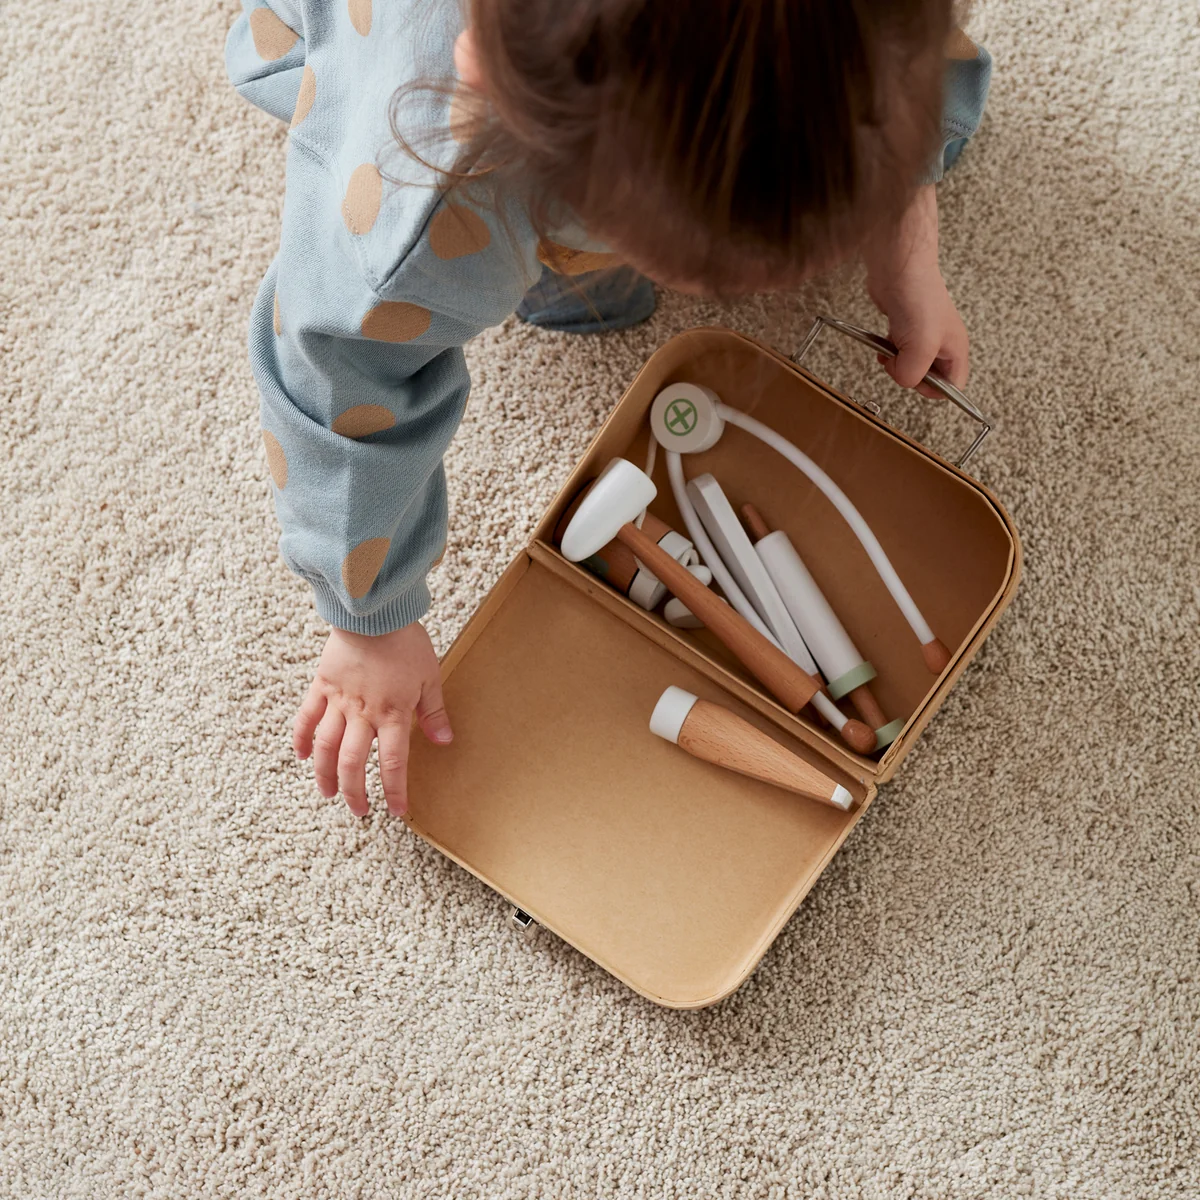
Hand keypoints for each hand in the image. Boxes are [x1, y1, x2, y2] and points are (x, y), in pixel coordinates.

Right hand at [293, 622, 451, 817]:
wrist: (373, 612)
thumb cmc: (406, 642)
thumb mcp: (430, 677)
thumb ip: (434, 712)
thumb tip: (444, 741)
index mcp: (394, 714)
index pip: (393, 763)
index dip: (394, 791)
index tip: (396, 812)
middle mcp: (364, 713)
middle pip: (353, 762)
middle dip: (355, 792)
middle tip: (358, 811)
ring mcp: (339, 701)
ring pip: (326, 747)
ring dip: (325, 774)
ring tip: (327, 793)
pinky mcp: (322, 686)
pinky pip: (307, 717)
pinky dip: (302, 738)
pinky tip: (301, 756)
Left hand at [864, 185, 968, 399]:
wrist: (899, 269)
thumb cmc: (918, 298)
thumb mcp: (921, 345)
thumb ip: (914, 372)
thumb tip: (903, 378)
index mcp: (955, 349)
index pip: (954, 386)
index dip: (933, 390)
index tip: (916, 379)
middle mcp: (942, 344)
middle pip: (929, 378)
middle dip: (910, 375)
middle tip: (900, 361)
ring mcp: (923, 337)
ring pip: (911, 366)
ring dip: (897, 365)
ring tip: (892, 351)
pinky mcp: (905, 330)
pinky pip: (898, 353)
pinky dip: (889, 354)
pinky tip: (884, 345)